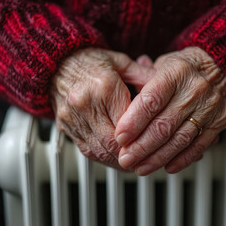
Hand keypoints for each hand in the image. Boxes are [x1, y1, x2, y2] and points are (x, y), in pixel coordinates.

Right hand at [50, 48, 154, 168]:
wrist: (58, 63)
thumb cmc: (91, 62)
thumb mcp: (123, 63)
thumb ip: (145, 77)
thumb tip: (166, 91)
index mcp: (104, 87)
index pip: (128, 123)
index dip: (142, 137)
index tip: (154, 142)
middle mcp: (86, 104)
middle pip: (113, 142)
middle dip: (131, 155)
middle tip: (147, 159)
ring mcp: (73, 118)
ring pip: (99, 152)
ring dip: (118, 161)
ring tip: (134, 163)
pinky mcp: (66, 127)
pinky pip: (87, 151)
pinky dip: (104, 158)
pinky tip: (116, 158)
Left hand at [115, 47, 225, 174]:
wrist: (225, 67)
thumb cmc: (188, 67)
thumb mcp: (164, 63)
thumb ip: (142, 80)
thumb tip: (120, 97)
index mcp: (176, 73)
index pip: (151, 101)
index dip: (134, 122)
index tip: (120, 137)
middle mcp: (193, 91)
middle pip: (163, 125)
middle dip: (141, 146)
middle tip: (125, 158)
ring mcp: (207, 109)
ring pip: (179, 139)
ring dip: (158, 157)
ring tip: (141, 167)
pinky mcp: (218, 124)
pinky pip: (198, 146)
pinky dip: (182, 159)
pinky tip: (167, 166)